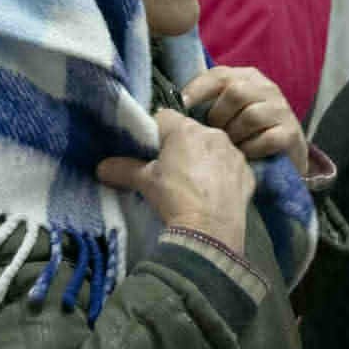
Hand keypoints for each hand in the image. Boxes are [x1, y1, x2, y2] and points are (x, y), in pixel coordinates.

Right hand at [97, 110, 254, 252]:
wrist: (210, 232)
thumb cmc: (175, 199)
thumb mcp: (145, 182)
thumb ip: (123, 170)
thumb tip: (101, 168)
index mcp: (185, 130)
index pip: (164, 117)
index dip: (154, 132)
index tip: (150, 150)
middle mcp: (213, 134)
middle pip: (191, 132)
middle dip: (180, 145)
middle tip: (170, 169)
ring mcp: (234, 153)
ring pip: (213, 147)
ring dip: (204, 158)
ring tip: (194, 183)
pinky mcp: (247, 173)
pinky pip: (230, 167)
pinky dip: (222, 175)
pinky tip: (213, 193)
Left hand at [181, 66, 309, 175]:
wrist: (282, 155)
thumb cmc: (245, 133)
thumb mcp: (226, 112)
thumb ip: (205, 104)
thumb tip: (168, 110)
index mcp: (248, 77)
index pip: (219, 75)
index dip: (198, 90)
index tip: (181, 108)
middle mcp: (267, 88)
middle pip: (236, 93)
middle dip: (219, 116)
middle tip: (214, 134)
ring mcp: (282, 109)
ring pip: (250, 116)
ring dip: (234, 136)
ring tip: (230, 146)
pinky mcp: (291, 133)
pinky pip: (265, 139)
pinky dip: (251, 149)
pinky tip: (246, 155)